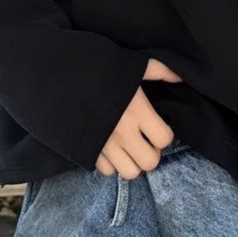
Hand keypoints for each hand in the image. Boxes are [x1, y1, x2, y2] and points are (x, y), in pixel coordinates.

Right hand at [95, 58, 182, 178]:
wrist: (58, 75)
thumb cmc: (98, 68)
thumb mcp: (132, 63)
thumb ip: (160, 71)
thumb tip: (180, 77)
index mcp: (137, 111)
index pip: (164, 139)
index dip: (164, 134)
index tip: (157, 126)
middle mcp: (122, 132)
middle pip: (150, 162)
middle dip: (150, 153)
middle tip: (144, 140)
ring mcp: (104, 145)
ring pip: (130, 173)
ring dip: (132, 162)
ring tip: (128, 148)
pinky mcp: (86, 151)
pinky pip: (106, 171)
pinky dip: (111, 164)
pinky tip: (110, 148)